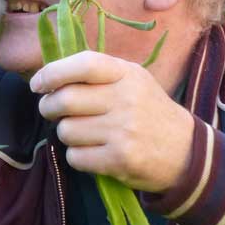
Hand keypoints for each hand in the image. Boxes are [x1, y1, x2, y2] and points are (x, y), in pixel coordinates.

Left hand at [31, 50, 195, 191]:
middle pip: (65, 100)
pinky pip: (75, 157)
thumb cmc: (148, 111)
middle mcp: (126, 99)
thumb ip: (96, 74)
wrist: (186, 152)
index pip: (83, 64)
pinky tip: (93, 152)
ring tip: (84, 134)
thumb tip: (47, 77)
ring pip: (66, 130)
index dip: (53, 72)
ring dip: (66, 134)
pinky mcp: (120, 159)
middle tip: (51, 111)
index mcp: (127, 74)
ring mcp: (123, 130)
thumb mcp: (132, 81)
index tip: (38, 84)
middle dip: (49, 107)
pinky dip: (77, 156)